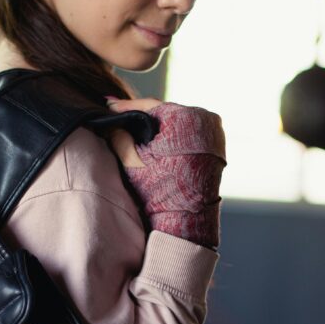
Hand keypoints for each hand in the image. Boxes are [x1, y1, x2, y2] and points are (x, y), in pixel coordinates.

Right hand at [105, 97, 226, 247]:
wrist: (186, 219)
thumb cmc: (160, 189)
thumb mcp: (132, 159)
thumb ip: (118, 136)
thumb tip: (112, 124)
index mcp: (187, 116)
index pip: (150, 106)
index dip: (125, 106)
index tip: (107, 104)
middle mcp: (206, 118)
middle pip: (165, 112)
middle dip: (141, 116)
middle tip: (118, 114)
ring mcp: (214, 132)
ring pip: (177, 122)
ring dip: (156, 126)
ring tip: (133, 126)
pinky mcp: (216, 146)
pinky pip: (188, 133)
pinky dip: (172, 135)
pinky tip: (155, 139)